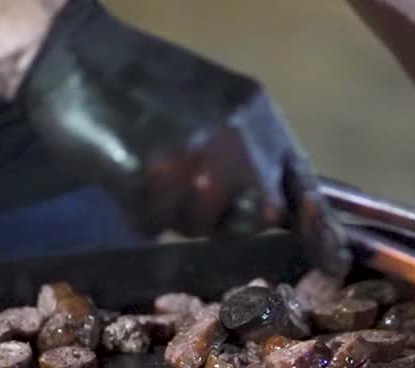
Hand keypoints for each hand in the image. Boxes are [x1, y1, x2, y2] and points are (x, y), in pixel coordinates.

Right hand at [18, 0, 350, 276]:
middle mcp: (238, 142)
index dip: (322, 230)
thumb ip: (253, 151)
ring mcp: (195, 164)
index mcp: (260, 118)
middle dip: (225, 217)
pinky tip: (125, 168)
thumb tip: (280, 208)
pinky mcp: (151, 182)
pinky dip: (138, 209)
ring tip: (150, 163)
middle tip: (187, 182)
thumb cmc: (147, 84)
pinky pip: (154, 226)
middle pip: (256, 220)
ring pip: (200, 229)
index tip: (337, 262)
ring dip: (176, 213)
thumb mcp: (220, 106)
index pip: (305, 185)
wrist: (76, 57)